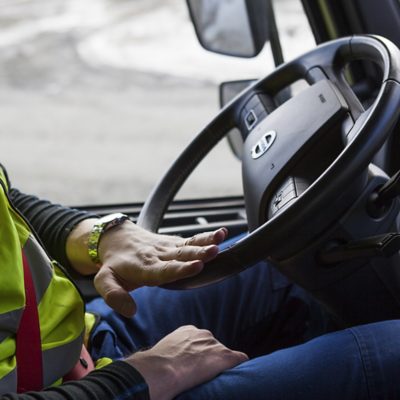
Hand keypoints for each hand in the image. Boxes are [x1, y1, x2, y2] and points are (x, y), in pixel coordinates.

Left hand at [94, 221, 226, 316]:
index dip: (181, 269)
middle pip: (180, 255)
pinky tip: (221, 233)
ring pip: (187, 245)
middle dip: (198, 254)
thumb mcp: (104, 281)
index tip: (197, 266)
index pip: (164, 270)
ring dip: (205, 242)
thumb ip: (114, 296)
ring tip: (220, 239)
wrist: (117, 238)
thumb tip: (131, 311)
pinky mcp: (174, 242)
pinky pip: (191, 240)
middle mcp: (158, 256)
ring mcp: (167, 248)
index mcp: (143, 268)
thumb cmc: (114, 264)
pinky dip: (206, 236)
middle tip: (214, 251)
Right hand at [125, 325, 247, 399]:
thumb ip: (170, 353)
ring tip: (215, 379)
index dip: (199, 355)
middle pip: (214, 347)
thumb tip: (165, 366)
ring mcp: (214, 344)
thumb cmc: (155, 366)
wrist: (160, 370)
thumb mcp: (162, 352)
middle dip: (210, 359)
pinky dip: (239, 366)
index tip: (195, 367)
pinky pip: (239, 358)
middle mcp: (203, 334)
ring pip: (225, 355)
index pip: (200, 341)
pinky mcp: (224, 356)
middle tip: (202, 376)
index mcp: (187, 331)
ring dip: (221, 366)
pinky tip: (238, 374)